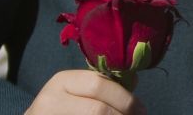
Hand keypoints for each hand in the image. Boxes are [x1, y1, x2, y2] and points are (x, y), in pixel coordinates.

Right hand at [26, 70, 143, 114]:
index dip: (125, 98)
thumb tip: (134, 81)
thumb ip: (103, 85)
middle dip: (123, 113)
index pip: (99, 84)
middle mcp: (50, 100)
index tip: (142, 109)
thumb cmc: (64, 107)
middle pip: (97, 109)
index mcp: (62, 81)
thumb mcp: (79, 91)